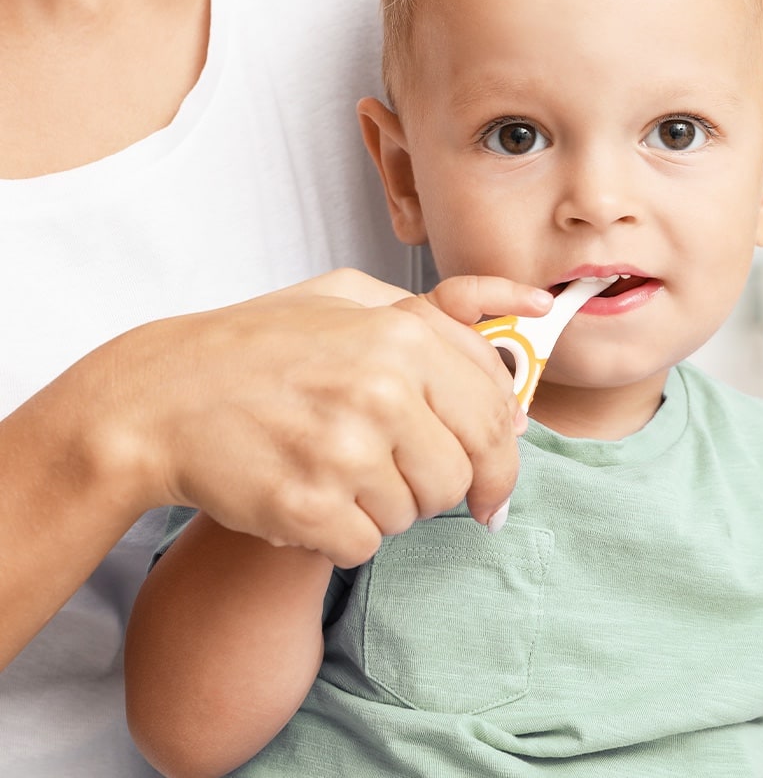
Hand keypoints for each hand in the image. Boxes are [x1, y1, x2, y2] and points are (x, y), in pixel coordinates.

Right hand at [103, 269, 550, 565]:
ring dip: (385, 504)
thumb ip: (438, 315)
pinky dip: (344, 532)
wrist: (161, 396)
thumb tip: (522, 352)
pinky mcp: (308, 507)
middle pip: (464, 472)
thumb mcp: (347, 297)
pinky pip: (367, 544)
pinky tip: (310, 495)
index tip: (495, 483)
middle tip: (399, 477)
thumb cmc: (259, 346)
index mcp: (403, 337)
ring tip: (336, 469)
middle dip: (443, 486)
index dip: (505, 457)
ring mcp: (344, 451)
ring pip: (416, 513)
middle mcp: (382, 391)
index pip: (496, 412)